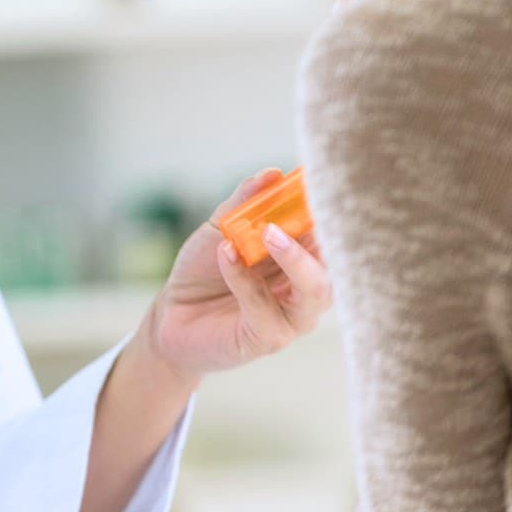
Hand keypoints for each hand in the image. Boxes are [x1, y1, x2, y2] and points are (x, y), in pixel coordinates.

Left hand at [143, 171, 331, 377]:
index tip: (320, 179)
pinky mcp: (268, 338)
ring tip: (267, 232)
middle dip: (326, 232)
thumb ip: (246, 202)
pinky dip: (244, 279)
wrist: (172, 314)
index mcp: (305, 256)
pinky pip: (265, 309)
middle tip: (304, 205)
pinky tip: (226, 254)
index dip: (332, 207)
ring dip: (294, 258)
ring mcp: (294, 316)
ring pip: (315, 290)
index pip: (332, 231)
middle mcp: (309, 286)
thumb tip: (273, 173)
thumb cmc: (204, 270)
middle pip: (339, 262)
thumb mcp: (222, 228)